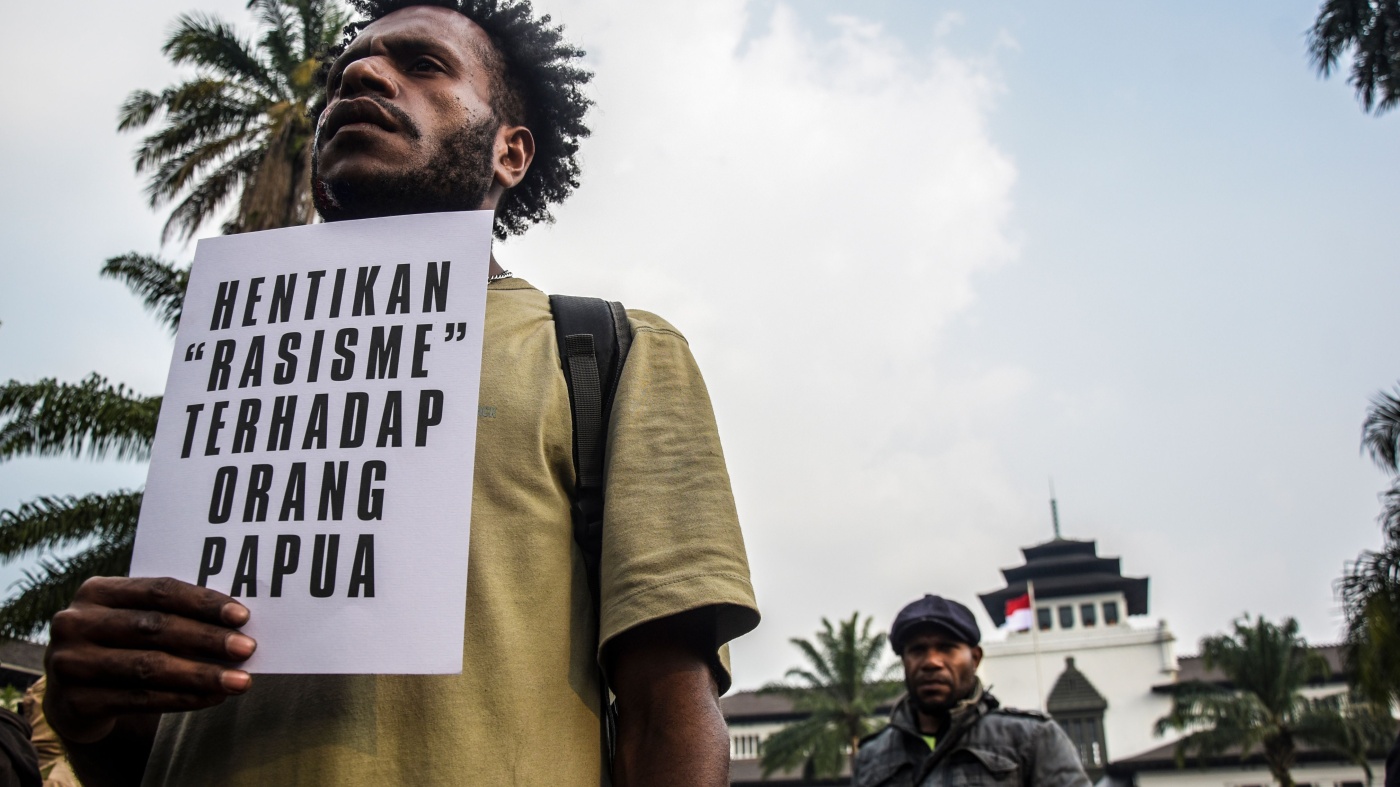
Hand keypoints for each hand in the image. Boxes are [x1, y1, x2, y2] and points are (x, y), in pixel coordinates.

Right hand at [44, 577, 255, 744]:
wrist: (72, 696)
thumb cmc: (120, 646)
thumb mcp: (134, 621)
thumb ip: (172, 615)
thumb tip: (236, 625)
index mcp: (95, 592)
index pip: (158, 590)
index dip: (203, 602)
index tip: (242, 616)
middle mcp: (76, 624)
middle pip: (154, 627)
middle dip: (207, 639)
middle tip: (247, 648)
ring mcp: (71, 664)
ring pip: (149, 667)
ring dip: (202, 675)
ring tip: (239, 680)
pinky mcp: (75, 702)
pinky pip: (140, 699)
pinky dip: (183, 698)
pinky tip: (212, 697)